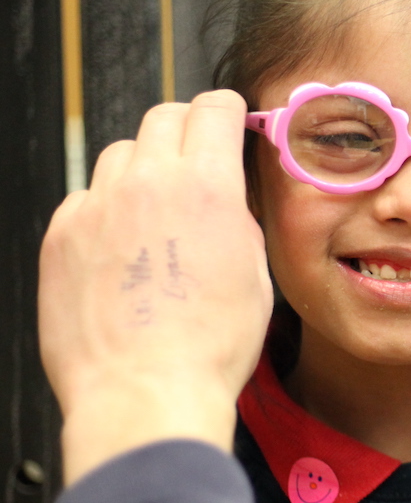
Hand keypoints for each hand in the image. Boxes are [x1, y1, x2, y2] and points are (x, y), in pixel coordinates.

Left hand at [38, 90, 273, 482]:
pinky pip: (87, 198)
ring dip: (145, 168)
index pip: (213, 109)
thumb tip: (228, 200)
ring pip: (121, 154)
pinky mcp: (61, 237)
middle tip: (199, 159)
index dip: (229, 111)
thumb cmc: (208, 349)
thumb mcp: (256, 276)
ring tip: (158, 212)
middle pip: (162, 117)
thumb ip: (239, 220)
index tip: (231, 121)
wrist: (146, 393)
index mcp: (206, 188)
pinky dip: (108, 208)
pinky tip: (125, 248)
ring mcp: (96, 208)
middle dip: (188, 129)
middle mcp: (146, 185)